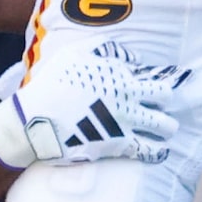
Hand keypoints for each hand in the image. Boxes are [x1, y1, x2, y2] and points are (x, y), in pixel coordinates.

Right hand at [0, 41, 182, 167]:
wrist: (36, 119)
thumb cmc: (51, 84)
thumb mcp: (74, 54)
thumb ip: (102, 49)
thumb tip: (129, 56)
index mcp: (119, 73)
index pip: (149, 72)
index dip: (152, 78)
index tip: (152, 84)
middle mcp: (129, 95)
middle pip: (164, 96)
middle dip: (163, 99)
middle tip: (158, 104)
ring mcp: (126, 121)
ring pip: (165, 125)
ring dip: (166, 126)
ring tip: (163, 129)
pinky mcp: (120, 144)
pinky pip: (150, 151)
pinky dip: (158, 152)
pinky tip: (160, 151)